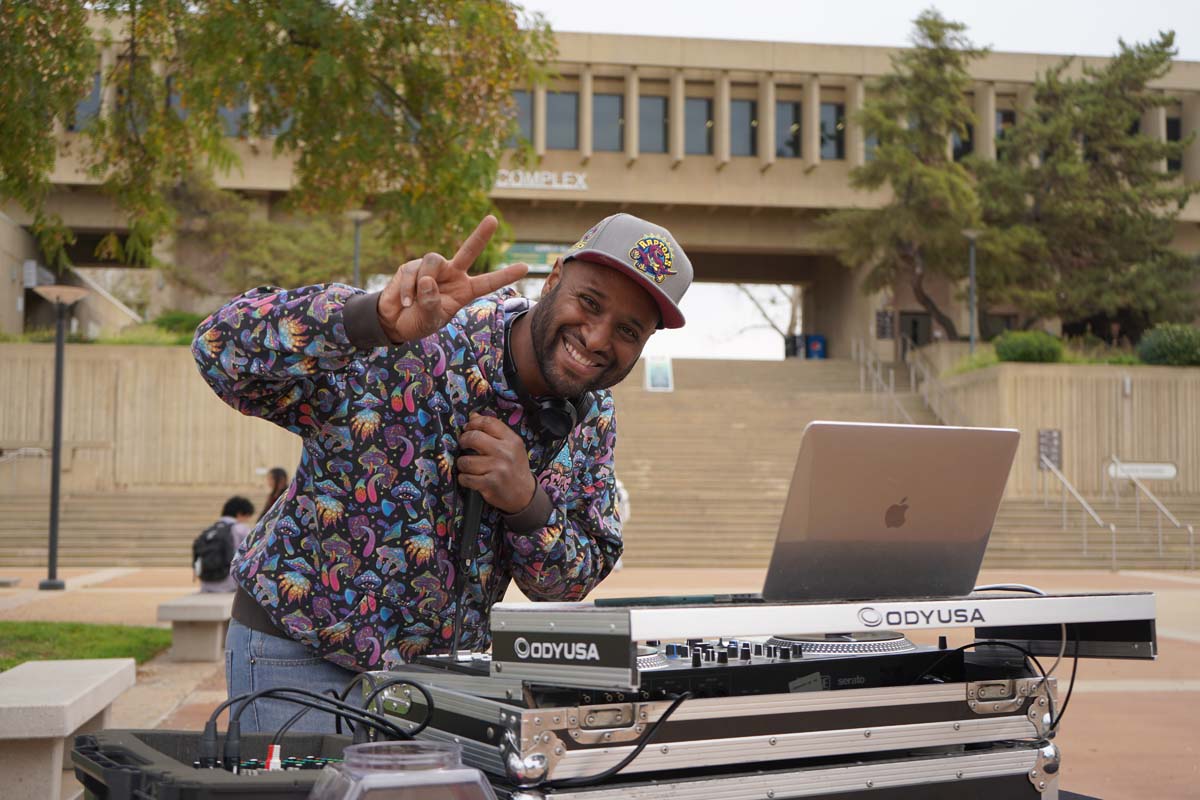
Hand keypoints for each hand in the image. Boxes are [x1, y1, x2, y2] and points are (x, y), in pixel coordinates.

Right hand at [377, 215, 528, 343]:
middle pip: (468, 251)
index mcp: (463, 291)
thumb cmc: (417, 322)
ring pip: (433, 260)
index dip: (505, 275)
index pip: (487, 283)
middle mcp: (451, 275)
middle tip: (493, 220)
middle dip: (480, 235)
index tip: (525, 267)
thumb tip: (427, 281)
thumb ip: (432, 303)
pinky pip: (412, 272)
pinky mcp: (411, 267)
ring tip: (414, 301)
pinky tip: (405, 302)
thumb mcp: (430, 320)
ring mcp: (432, 269)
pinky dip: (408, 289)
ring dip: (423, 281)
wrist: (393, 322)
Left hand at [457, 413, 537, 513]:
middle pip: (474, 437)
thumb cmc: (515, 468)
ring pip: (466, 460)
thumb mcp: (510, 446)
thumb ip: (493, 431)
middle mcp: (505, 452)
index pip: (488, 422)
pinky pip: (466, 478)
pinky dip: (464, 478)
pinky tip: (470, 478)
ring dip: (462, 464)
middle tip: (463, 445)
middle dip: (463, 440)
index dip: (473, 423)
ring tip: (468, 466)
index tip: (468, 428)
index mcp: (512, 440)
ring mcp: (497, 468)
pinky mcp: (489, 483)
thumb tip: (473, 416)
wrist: (524, 494)